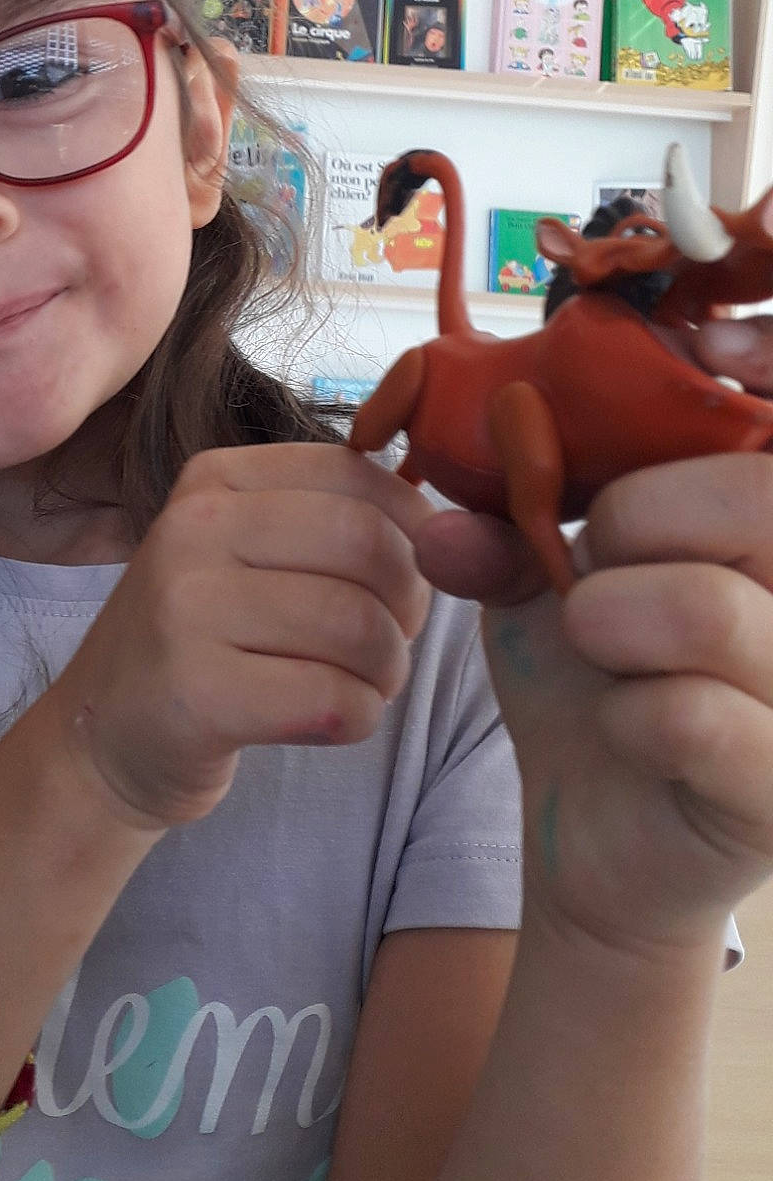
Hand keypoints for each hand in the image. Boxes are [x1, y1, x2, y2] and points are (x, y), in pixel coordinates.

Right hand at [44, 444, 432, 830]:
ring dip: (386, 672)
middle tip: (388, 644)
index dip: (413, 531)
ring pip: (359, 627)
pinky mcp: (196, 692)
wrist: (104, 736)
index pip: (355, 473)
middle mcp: (192, 527)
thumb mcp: (248, 553)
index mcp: (214, 479)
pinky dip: (358, 719)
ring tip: (357, 685)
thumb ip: (334, 522)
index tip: (408, 580)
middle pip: (368, 546)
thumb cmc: (205, 641)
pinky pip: (335, 700)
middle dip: (409, 606)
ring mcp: (185, 607)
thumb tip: (457, 527)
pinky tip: (327, 723)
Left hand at [415, 316, 772, 956]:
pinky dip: (631, 712)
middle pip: (761, 496)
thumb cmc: (597, 676)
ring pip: (721, 607)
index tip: (713, 351)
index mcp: (770, 521)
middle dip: (643, 515)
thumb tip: (440, 519)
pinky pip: (699, 717)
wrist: (599, 830)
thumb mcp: (542, 573)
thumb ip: (508, 517)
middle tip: (596, 559)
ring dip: (616, 615)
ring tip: (596, 637)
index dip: (771, 359)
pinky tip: (629, 727)